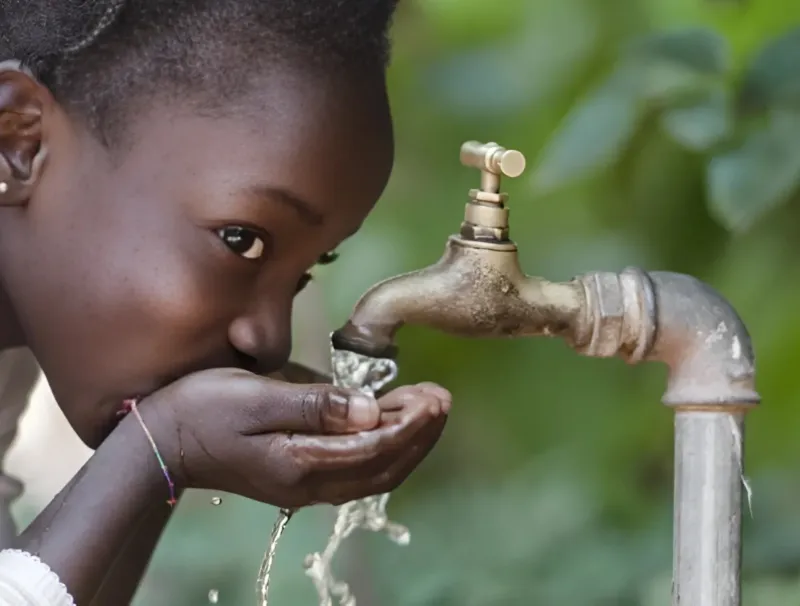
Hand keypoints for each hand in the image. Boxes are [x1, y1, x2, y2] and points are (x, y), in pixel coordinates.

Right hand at [136, 368, 449, 507]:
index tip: (436, 398)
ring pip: (374, 473)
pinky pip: (357, 471)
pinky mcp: (299, 478)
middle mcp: (309, 484)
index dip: (411, 424)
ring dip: (406, 443)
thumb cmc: (202, 409)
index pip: (375, 449)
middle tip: (442, 399)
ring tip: (428, 408)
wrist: (161, 443)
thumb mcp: (256, 396)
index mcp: (300, 462)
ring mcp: (304, 486)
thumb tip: (370, 411)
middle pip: (383, 467)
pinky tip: (393, 426)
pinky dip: (384, 450)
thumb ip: (315, 404)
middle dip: (419, 434)